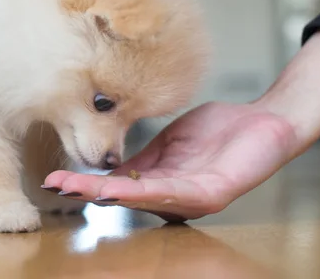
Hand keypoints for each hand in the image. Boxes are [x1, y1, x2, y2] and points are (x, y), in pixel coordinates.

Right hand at [43, 102, 295, 221]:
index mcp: (161, 183)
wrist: (264, 121)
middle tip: (55, 186)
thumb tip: (106, 166)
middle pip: (124, 196)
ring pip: (142, 198)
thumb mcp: (170, 144)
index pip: (117, 185)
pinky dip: (141, 193)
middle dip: (87, 192)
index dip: (86, 183)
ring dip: (106, 194)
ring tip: (77, 189)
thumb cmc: (219, 131)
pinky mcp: (212, 193)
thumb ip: (141, 159)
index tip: (56, 178)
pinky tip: (117, 190)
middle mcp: (173, 197)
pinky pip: (172, 192)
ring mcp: (192, 198)